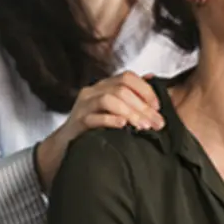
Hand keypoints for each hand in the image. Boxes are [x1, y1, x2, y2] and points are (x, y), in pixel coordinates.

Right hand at [35, 71, 163, 191]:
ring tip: (143, 126)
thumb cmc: (94, 127)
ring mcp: (83, 106)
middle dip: (142, 106)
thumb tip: (152, 76)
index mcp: (104, 86)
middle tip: (157, 123)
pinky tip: (123, 126)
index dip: (145, 90)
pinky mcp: (77, 123)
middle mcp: (92, 92)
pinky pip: (94, 118)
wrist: (65, 146)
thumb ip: (132, 94)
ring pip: (109, 100)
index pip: (127, 77)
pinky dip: (110, 120)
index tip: (158, 107)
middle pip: (121, 89)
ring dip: (130, 112)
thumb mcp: (113, 108)